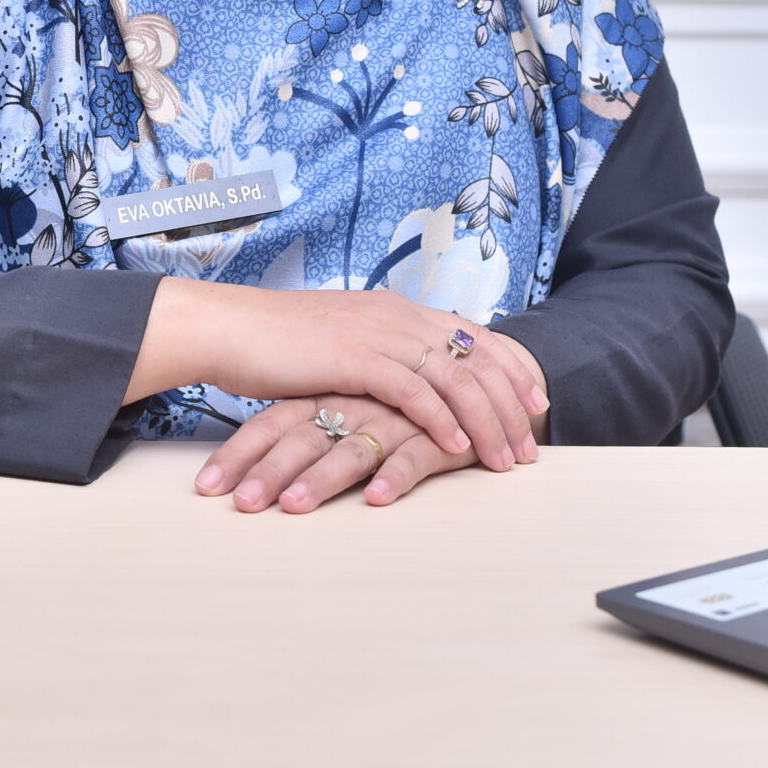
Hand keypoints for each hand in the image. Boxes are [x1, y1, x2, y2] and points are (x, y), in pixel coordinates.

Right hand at [125, 278, 548, 470]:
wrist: (231, 327)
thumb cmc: (279, 343)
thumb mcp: (342, 342)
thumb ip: (379, 353)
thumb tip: (406, 379)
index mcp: (397, 309)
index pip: (474, 335)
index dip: (510, 368)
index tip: (536, 401)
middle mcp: (397, 315)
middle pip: (476, 358)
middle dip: (511, 405)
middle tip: (531, 446)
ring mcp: (379, 334)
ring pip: (455, 378)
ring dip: (487, 422)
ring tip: (505, 459)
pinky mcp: (356, 358)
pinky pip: (414, 392)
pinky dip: (442, 421)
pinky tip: (457, 449)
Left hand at [191, 391, 474, 512]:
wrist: (475, 380)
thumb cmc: (402, 403)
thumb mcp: (352, 405)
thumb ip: (313, 423)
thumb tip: (259, 459)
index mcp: (329, 393)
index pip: (275, 421)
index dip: (240, 452)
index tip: (206, 486)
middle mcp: (355, 403)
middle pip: (303, 437)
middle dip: (268, 472)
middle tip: (240, 503)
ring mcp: (394, 417)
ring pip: (351, 448)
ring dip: (321, 478)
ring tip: (293, 506)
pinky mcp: (436, 436)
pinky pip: (412, 456)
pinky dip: (393, 476)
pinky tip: (376, 499)